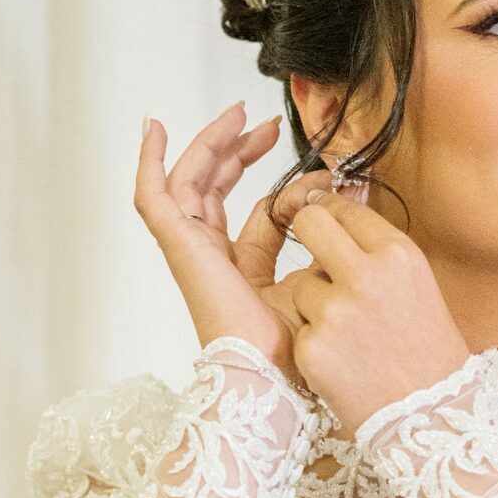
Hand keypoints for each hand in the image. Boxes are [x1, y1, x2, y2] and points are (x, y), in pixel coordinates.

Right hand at [133, 101, 355, 394]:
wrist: (272, 381)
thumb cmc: (297, 350)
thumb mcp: (318, 281)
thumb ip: (323, 240)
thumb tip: (346, 194)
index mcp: (242, 273)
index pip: (255, 215)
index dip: (279, 183)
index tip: (312, 163)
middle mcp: (212, 260)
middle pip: (215, 192)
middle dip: (237, 152)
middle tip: (262, 123)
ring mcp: (192, 254)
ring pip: (189, 185)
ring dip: (209, 146)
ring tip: (234, 116)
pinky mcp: (181, 249)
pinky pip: (154, 198)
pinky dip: (150, 162)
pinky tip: (154, 128)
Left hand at [287, 191, 470, 434]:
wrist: (431, 417)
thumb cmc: (428, 353)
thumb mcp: (417, 285)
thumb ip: (380, 249)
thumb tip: (341, 204)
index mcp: (399, 255)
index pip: (346, 210)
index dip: (332, 212)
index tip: (327, 218)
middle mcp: (367, 275)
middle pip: (310, 223)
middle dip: (307, 232)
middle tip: (317, 255)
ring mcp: (336, 312)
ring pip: (301, 284)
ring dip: (316, 304)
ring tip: (351, 335)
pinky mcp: (313, 347)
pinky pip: (300, 327)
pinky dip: (316, 343)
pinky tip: (345, 361)